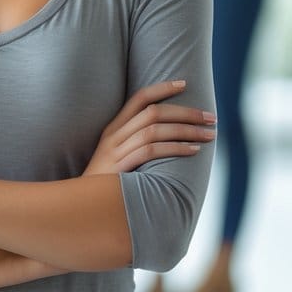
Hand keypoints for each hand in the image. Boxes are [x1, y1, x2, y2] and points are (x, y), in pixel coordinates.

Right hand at [84, 80, 215, 174]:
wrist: (81, 207)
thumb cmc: (104, 185)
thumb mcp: (115, 158)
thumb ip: (135, 145)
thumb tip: (169, 137)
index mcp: (113, 129)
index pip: (139, 98)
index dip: (162, 88)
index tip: (185, 84)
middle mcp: (114, 135)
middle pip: (153, 112)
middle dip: (186, 112)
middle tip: (211, 117)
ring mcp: (116, 150)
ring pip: (155, 129)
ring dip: (186, 130)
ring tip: (208, 135)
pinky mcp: (120, 167)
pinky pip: (151, 151)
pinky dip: (175, 148)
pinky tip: (193, 151)